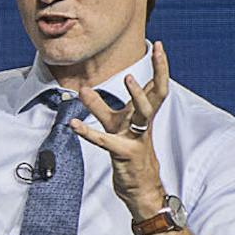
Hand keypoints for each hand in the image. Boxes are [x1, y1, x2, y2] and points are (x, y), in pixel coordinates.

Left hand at [68, 41, 172, 216]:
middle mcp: (143, 124)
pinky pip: (106, 142)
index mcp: (144, 115)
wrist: (141, 188)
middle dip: (158, 73)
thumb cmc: (129, 152)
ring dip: (136, 96)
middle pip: (156, 96)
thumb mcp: (114, 126)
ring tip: (126, 77)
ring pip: (140, 115)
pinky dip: (88, 132)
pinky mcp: (124, 154)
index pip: (157, 87)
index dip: (160, 67)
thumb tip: (83, 88)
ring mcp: (136, 139)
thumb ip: (99, 106)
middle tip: (155, 52)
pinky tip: (73, 124)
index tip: (160, 46)